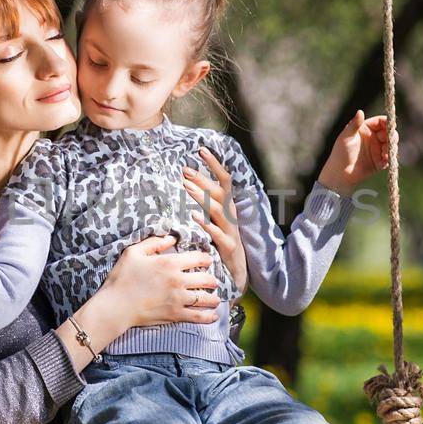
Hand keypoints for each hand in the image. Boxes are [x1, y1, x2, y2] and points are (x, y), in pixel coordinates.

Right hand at [103, 234, 220, 327]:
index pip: (198, 258)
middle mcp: (178, 280)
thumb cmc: (122, 278)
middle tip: (213, 281)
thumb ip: (154, 243)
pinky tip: (213, 316)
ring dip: (213, 298)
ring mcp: (178, 299)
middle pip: (206, 279)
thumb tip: (171, 238)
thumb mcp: (133, 253)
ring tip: (215, 299)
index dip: (206, 259)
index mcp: (169, 263)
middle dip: (212, 280)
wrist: (116, 306)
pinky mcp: (175, 315)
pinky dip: (208, 317)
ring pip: (205, 298)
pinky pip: (198, 316)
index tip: (207, 261)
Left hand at [182, 147, 247, 294]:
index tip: (201, 150)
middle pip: (219, 193)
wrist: (237, 274)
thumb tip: (188, 183)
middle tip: (185, 170)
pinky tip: (193, 218)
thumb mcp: (216, 221)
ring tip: (186, 188)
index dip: (214, 165)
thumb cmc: (222, 245)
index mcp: (228, 208)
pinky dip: (206, 225)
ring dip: (202, 198)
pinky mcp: (229, 247)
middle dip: (203, 180)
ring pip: (218, 210)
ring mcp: (231, 231)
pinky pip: (218, 234)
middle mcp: (231, 217)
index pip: (224, 181)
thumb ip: (207, 204)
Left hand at [318, 110, 388, 194]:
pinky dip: (389, 158)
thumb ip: (354, 125)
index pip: (380, 122)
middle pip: (389, 133)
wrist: (340, 174)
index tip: (391, 125)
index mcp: (365, 129)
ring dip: (391, 148)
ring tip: (384, 154)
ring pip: (391, 145)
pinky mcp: (379, 161)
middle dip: (392, 136)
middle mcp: (373, 138)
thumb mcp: (346, 137)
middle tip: (391, 141)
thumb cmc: (340, 153)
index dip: (387, 122)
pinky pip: (389, 158)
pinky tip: (384, 161)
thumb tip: (360, 111)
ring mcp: (377, 149)